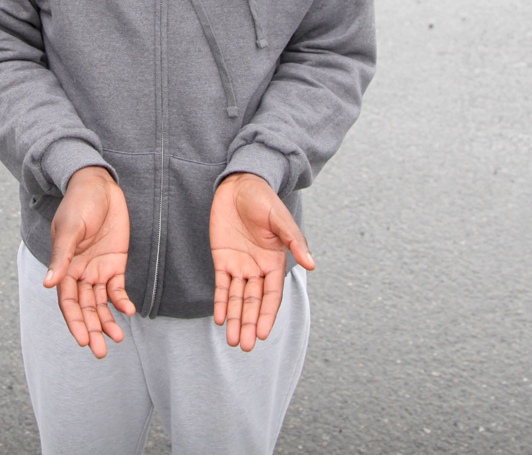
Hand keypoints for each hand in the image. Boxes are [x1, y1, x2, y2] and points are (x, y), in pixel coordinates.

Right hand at [43, 166, 134, 358]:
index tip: (82, 340)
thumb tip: (48, 284)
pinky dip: (121, 301)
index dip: (74, 322)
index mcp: (64, 266)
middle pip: (84, 308)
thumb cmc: (79, 204)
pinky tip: (129, 311)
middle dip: (91, 329)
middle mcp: (79, 272)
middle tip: (100, 352)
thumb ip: (61, 258)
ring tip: (116, 339)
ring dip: (107, 321)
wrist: (99, 185)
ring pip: (100, 303)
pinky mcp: (115, 263)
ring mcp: (97, 269)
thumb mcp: (69, 229)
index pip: (67, 302)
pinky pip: (117, 289)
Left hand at [209, 172, 314, 351]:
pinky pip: (221, 285)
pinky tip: (220, 318)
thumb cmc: (264, 200)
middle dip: (249, 323)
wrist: (239, 185)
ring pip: (236, 298)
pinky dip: (220, 302)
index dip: (266, 315)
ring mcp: (239, 264)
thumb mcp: (280, 219)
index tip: (262, 334)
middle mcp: (257, 267)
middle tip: (244, 346)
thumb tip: (312, 265)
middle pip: (253, 301)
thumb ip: (295, 242)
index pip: (271, 295)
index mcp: (275, 261)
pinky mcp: (222, 258)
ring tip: (232, 340)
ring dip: (235, 318)